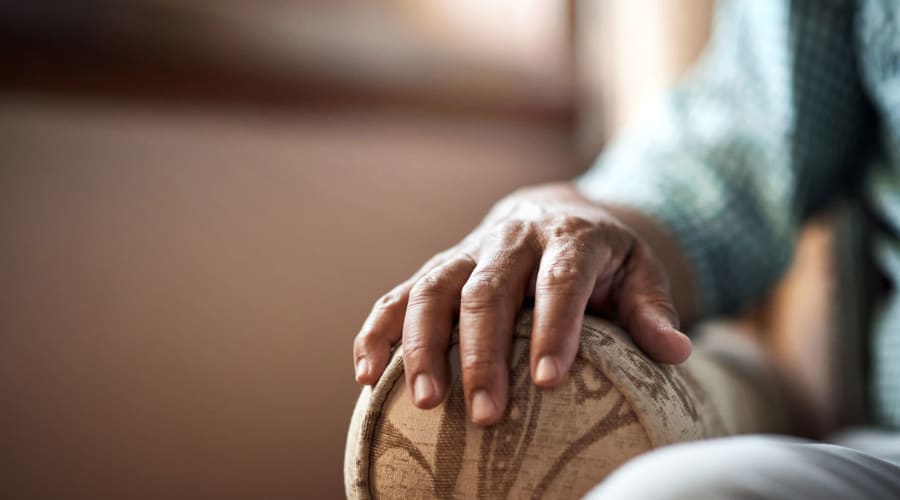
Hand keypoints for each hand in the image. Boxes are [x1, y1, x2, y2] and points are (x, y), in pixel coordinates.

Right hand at [353, 183, 691, 425]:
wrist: (551, 214)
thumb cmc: (600, 258)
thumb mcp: (638, 271)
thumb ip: (652, 309)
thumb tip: (677, 353)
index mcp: (567, 236)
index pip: (559, 279)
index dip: (553, 328)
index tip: (548, 381)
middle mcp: (511, 238)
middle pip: (488, 290)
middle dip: (482, 353)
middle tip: (484, 414)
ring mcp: (467, 251)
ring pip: (433, 288)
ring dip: (422, 345)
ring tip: (425, 402)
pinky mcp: (438, 268)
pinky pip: (398, 295)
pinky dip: (378, 332)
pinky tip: (368, 375)